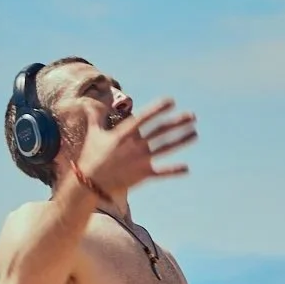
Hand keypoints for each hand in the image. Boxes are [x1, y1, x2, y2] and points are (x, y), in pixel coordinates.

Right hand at [76, 98, 197, 197]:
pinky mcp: (143, 174)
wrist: (90, 183)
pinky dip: (174, 170)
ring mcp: (141, 160)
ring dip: (182, 140)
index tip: (171, 101)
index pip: (145, 118)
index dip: (158, 109)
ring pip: (166, 148)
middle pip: (161, 131)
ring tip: (195, 133)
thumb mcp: (94, 134)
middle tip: (192, 116)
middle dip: (178, 122)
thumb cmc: (91, 156)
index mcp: (124, 133)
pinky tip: (187, 168)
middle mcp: (136, 145)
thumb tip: (89, 102)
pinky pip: (162, 172)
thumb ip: (95, 117)